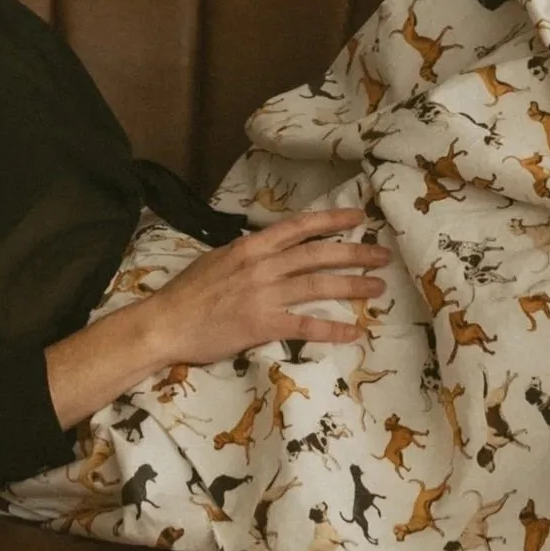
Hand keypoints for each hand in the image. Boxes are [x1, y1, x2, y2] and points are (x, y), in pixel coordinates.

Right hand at [141, 205, 386, 367]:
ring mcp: (264, 294)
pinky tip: (353, 333)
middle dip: (355, 253)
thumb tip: (270, 248)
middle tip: (384, 255)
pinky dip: (332, 329)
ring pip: (318, 286)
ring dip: (352, 286)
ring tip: (378, 288)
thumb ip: (248, 253)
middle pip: (318, 254)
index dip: (332, 220)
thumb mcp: (218, 260)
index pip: (299, 226)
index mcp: (251, 246)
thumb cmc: (187, 293)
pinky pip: (305, 326)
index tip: (358, 217)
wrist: (165, 323)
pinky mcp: (262, 324)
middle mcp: (262, 265)